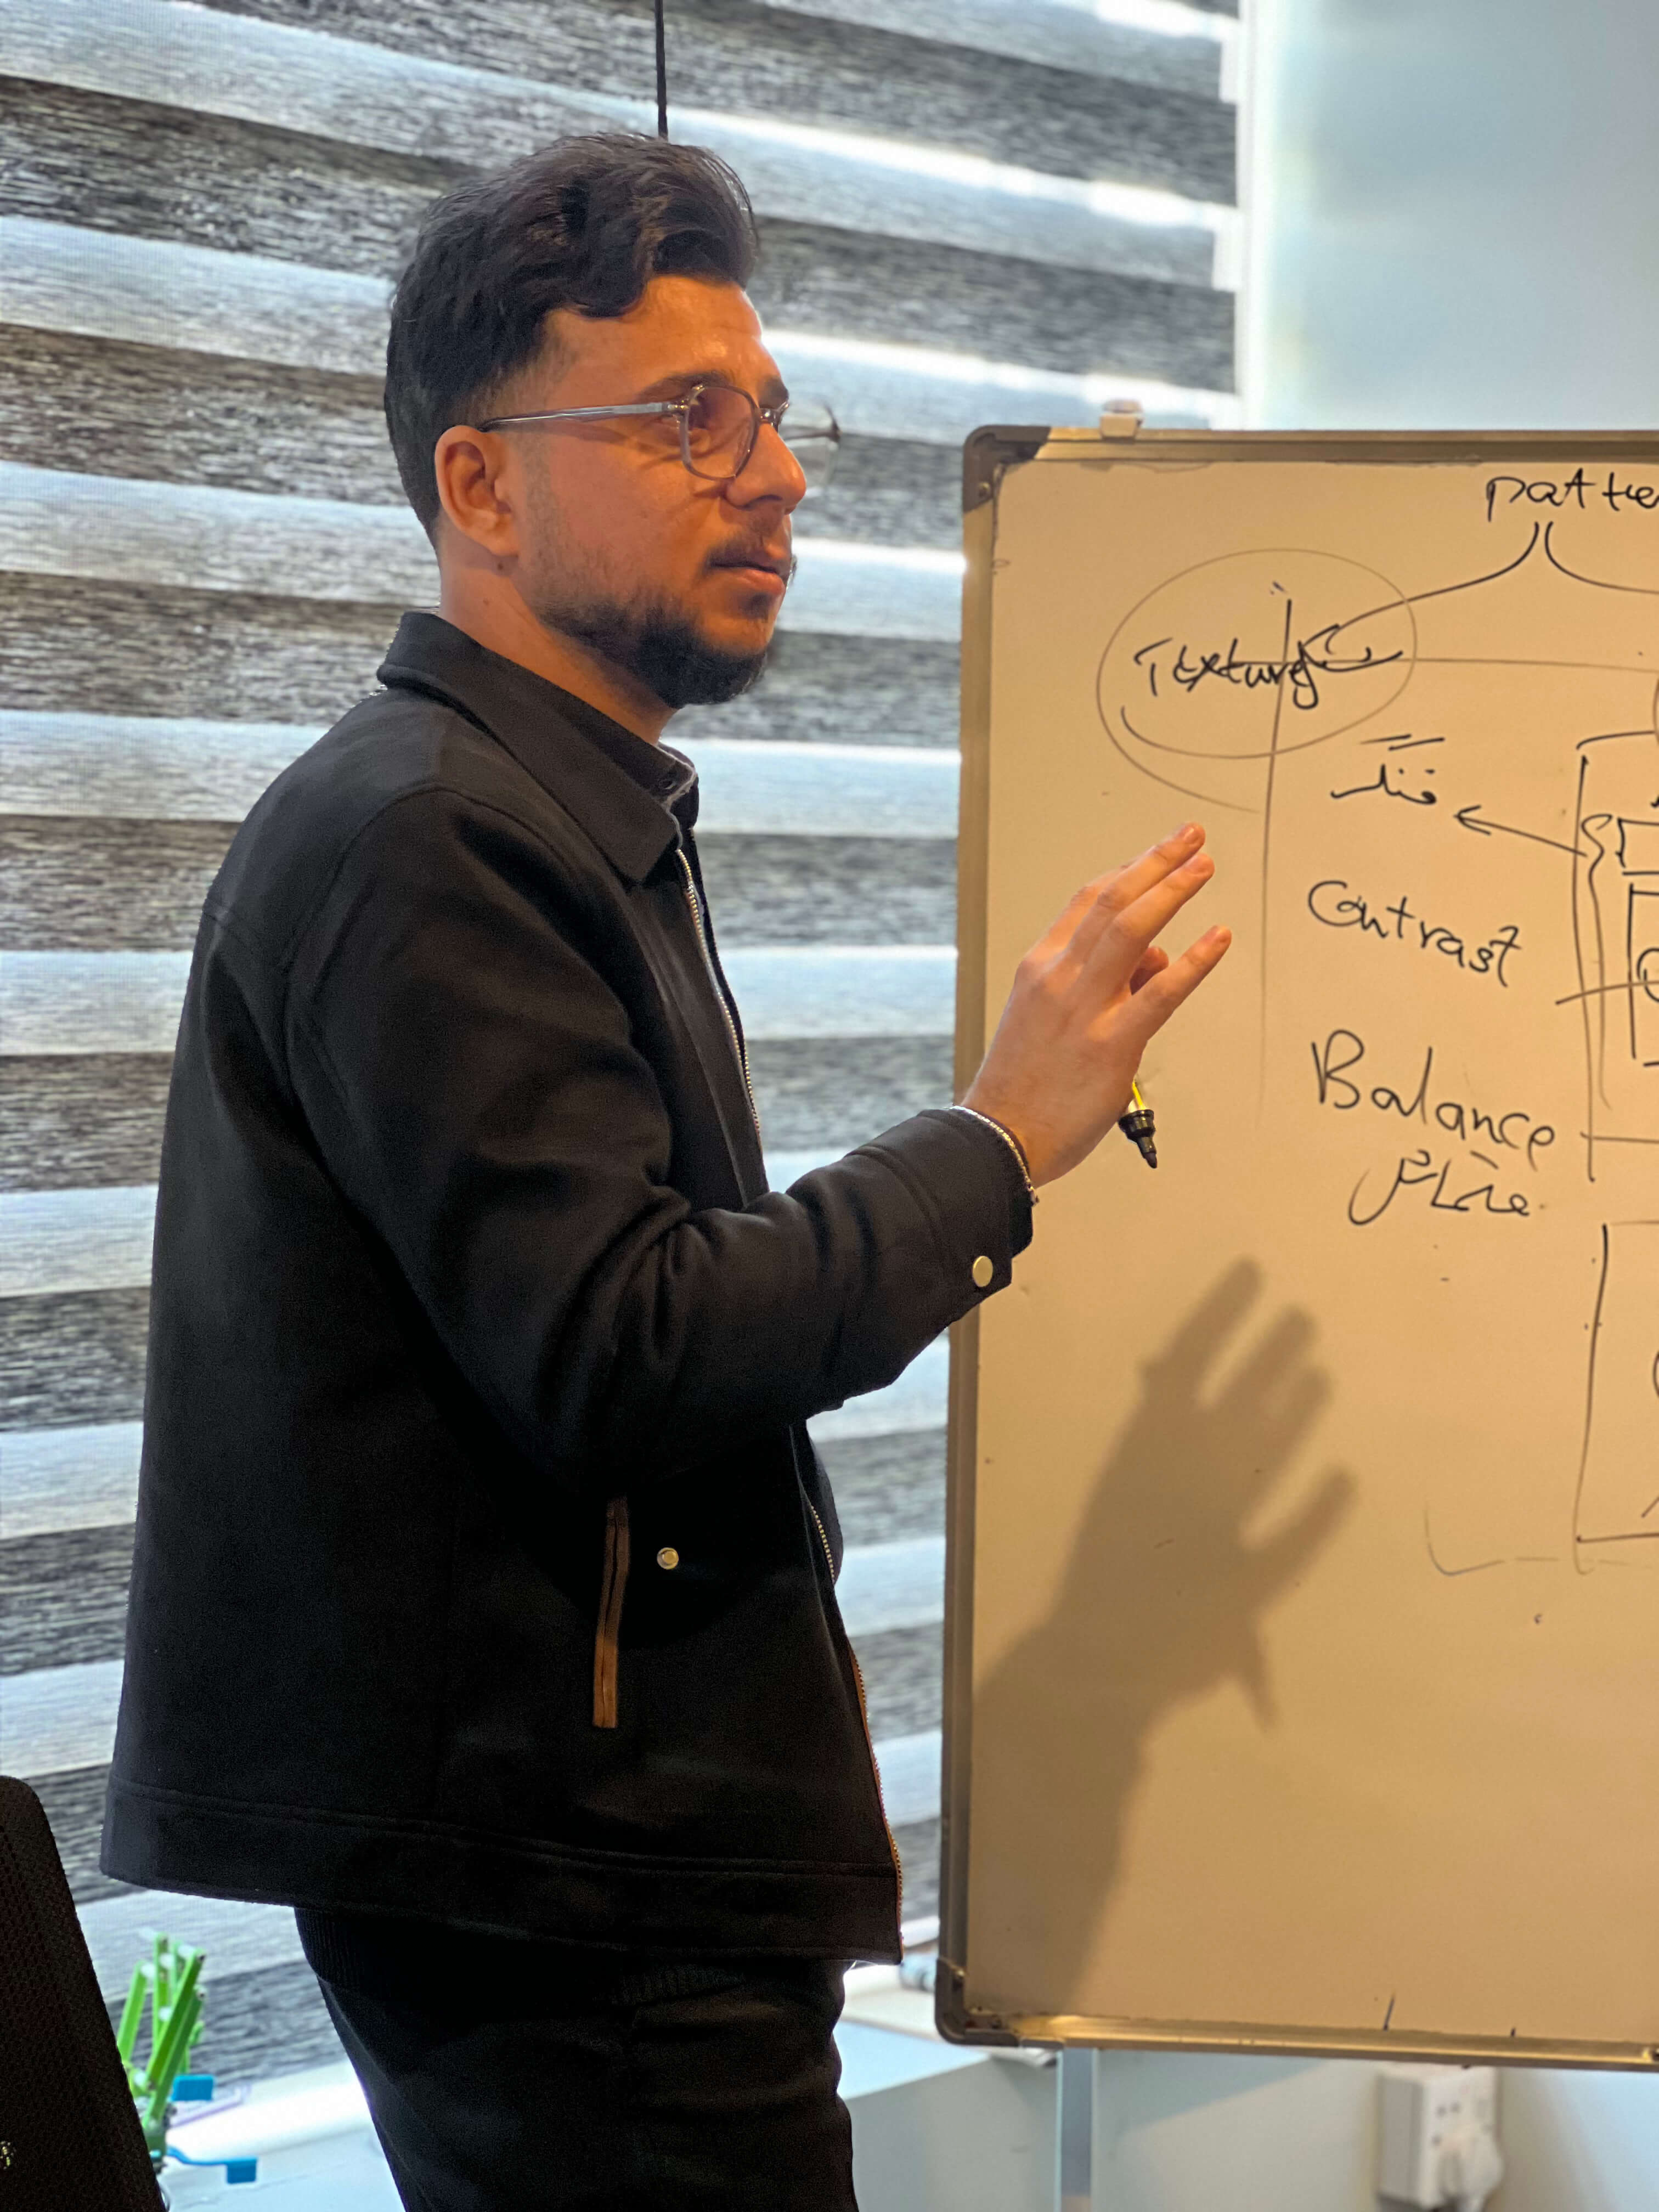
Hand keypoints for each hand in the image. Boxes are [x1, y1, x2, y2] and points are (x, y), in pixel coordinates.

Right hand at [961, 822, 1229, 1186]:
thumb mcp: (1047, 1019)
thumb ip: (1099, 984)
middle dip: (1157, 862)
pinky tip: (1218, 939)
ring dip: (1172, 891)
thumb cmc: (1024, 1085)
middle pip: (1112, 901)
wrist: (999, 1138)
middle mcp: (1059, 977)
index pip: (1087, 901)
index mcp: (1040, 968)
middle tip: (1192, 839)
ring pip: (1131, 930)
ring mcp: (1084, 1009)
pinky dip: (1193, 961)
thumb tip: (1156, 959)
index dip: (1129, 870)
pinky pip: (1160, 993)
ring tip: (1204, 867)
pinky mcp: (1111, 1045)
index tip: (1158, 853)